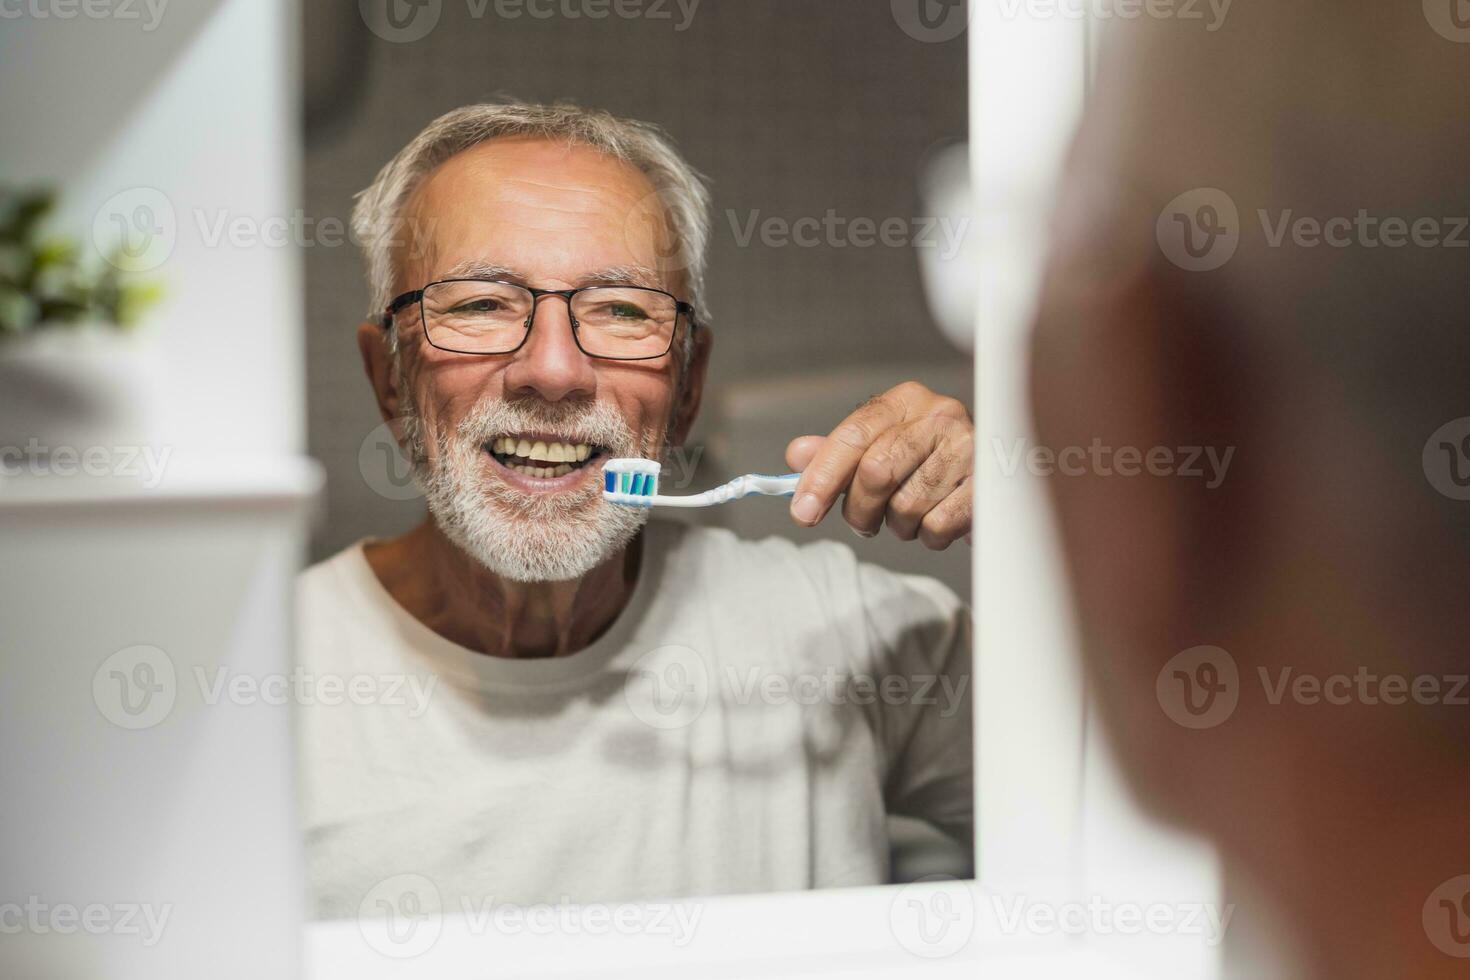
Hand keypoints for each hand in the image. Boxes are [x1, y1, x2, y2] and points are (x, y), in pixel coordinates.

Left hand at [785, 381, 972, 549]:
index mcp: (906, 400)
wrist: (997, 475)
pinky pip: (938, 525)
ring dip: (898, 526)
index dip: (822, 477)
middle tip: (863, 523)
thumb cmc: (927, 463)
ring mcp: (970, 448)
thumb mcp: (880, 448)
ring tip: (912, 515)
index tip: (802, 513)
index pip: (853, 435)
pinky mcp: (990, 485)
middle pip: (876, 471)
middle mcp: (940, 415)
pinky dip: (928, 536)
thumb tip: (798, 455)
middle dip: (859, 509)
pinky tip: (938, 520)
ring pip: (906, 506)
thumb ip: (836, 452)